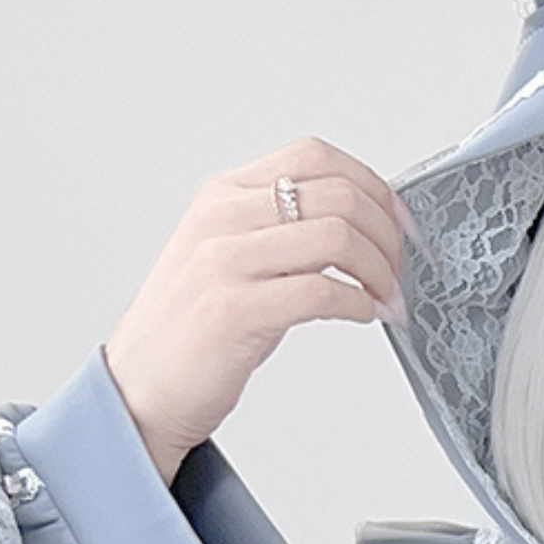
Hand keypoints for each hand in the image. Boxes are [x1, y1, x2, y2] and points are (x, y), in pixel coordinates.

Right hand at [101, 136, 409, 487]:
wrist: (142, 387)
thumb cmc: (192, 328)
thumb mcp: (231, 255)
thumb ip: (281, 230)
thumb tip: (356, 225)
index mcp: (224, 193)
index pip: (314, 156)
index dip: (372, 184)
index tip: (398, 222)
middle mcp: (223, 216)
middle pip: (337, 193)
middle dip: (387, 233)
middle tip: (400, 268)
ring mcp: (225, 260)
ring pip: (337, 235)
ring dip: (381, 270)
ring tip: (388, 297)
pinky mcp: (235, 310)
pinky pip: (322, 291)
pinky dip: (361, 303)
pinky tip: (366, 315)